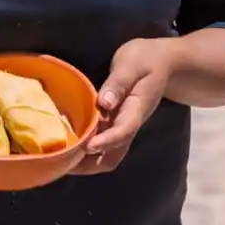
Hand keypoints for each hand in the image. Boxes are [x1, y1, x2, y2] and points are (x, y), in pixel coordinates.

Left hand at [72, 38, 177, 175]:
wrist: (163, 63)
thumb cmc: (146, 60)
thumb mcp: (131, 65)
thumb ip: (118, 83)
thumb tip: (103, 102)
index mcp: (135, 110)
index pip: (123, 132)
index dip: (106, 142)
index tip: (87, 147)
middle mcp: (128, 125)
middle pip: (112, 156)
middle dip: (90, 165)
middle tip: (64, 163)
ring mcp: (121, 126)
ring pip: (105, 155)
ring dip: (85, 162)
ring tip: (61, 159)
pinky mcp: (114, 122)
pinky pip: (100, 143)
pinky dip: (85, 149)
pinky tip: (68, 143)